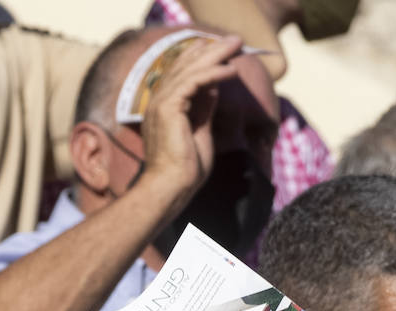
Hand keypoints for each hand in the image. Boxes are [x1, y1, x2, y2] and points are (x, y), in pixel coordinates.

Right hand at [138, 34, 242, 204]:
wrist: (172, 187)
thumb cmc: (185, 169)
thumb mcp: (201, 131)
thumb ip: (204, 108)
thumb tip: (213, 87)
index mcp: (164, 106)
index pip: (182, 72)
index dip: (203, 57)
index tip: (226, 50)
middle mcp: (158, 100)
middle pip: (186, 64)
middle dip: (212, 49)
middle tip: (235, 39)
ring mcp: (160, 102)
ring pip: (190, 69)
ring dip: (216, 55)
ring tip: (237, 46)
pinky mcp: (168, 107)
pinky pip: (194, 81)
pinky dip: (214, 73)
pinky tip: (231, 69)